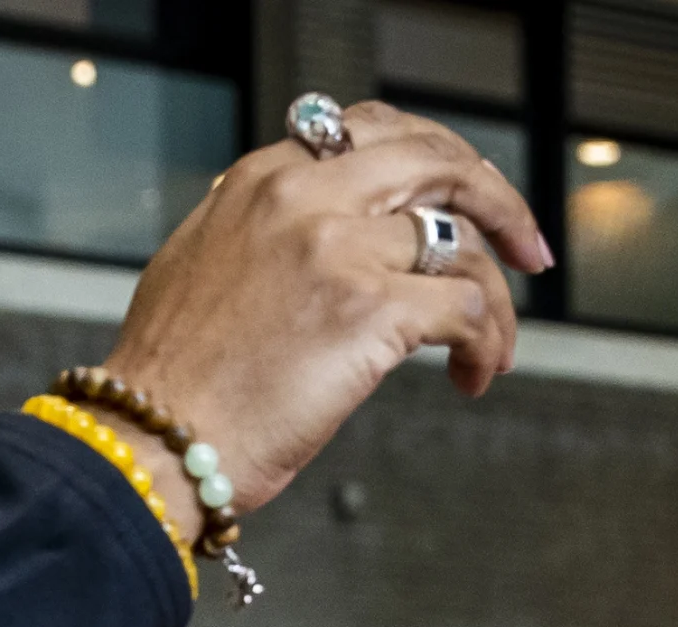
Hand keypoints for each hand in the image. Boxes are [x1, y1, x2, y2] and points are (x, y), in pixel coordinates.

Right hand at [96, 102, 550, 529]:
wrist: (151, 441)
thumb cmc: (173, 384)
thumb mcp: (201, 268)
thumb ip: (263, 233)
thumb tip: (320, 238)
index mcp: (262, 181)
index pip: (372, 133)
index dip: (435, 161)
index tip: (462, 196)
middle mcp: (304, 197)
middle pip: (437, 162)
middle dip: (499, 201)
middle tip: (526, 248)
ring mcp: (340, 248)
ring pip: (462, 246)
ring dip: (496, 299)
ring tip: (491, 349)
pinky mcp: (371, 310)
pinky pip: (464, 307)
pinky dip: (485, 342)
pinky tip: (472, 375)